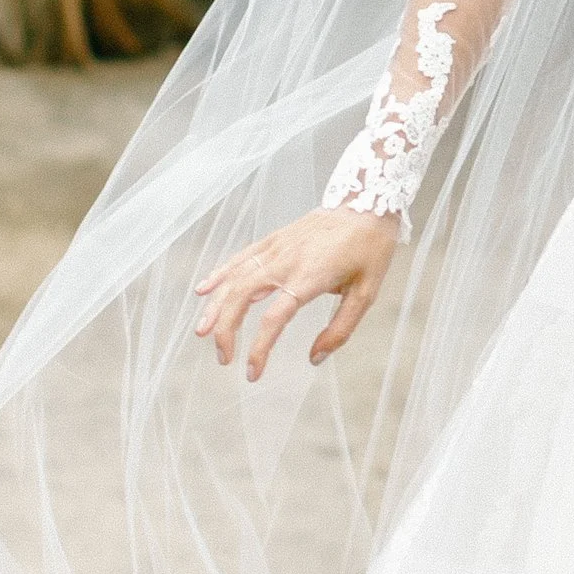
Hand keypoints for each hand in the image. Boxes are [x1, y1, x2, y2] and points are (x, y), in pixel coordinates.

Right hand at [194, 206, 398, 379]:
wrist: (368, 200)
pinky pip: (240, 257)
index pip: (273, 319)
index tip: (253, 373)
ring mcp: (276, 247)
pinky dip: (219, 274)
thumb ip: (340, 329)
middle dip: (226, 330)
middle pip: (241, 297)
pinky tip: (203, 290)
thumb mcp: (366, 293)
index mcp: (309, 277)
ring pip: (234, 277)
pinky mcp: (274, 238)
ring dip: (216, 306)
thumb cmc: (370, 249)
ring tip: (203, 332)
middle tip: (223, 358)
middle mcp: (286, 261)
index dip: (259, 349)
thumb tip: (315, 359)